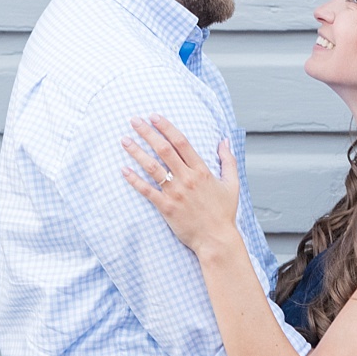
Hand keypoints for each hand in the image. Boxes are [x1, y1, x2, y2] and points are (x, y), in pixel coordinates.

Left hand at [122, 114, 240, 255]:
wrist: (216, 239)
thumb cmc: (224, 212)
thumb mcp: (232, 184)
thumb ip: (228, 160)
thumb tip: (225, 140)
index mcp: (202, 171)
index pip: (182, 143)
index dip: (167, 128)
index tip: (154, 116)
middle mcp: (187, 178)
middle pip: (164, 150)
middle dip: (147, 133)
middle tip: (134, 120)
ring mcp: (176, 193)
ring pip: (152, 168)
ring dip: (137, 152)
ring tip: (124, 140)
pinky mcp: (166, 207)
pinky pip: (147, 191)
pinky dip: (134, 180)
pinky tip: (124, 169)